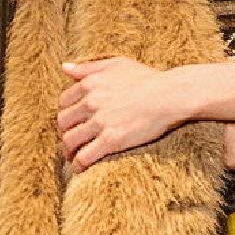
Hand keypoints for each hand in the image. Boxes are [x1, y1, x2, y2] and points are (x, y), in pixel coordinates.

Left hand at [57, 55, 183, 170]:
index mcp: (89, 84)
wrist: (170, 95)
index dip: (65, 115)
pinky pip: (84, 156)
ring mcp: (100, 122)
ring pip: (70, 140)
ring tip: (73, 157)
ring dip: (68, 151)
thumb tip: (65, 67)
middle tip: (71, 142)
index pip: (64, 103)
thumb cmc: (148, 79)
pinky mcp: (111, 140)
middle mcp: (90, 102)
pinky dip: (78, 165)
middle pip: (63, 123)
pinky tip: (79, 169)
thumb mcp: (116, 64)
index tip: (71, 123)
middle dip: (64, 134)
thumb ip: (89, 67)